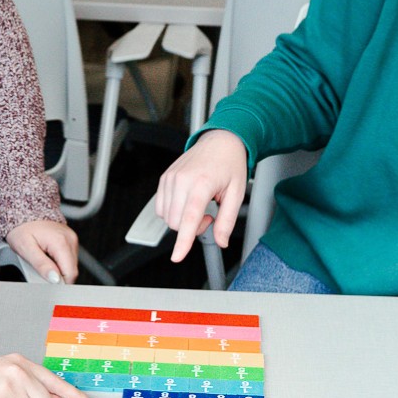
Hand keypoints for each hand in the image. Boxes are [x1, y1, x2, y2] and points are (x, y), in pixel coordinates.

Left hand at [6, 220, 78, 283]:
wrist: (24, 212)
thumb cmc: (22, 228)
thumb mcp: (26, 249)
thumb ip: (41, 265)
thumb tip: (54, 279)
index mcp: (61, 242)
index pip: (70, 273)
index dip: (60, 282)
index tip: (49, 283)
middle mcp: (70, 240)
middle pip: (72, 270)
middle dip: (58, 275)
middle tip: (42, 271)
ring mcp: (71, 239)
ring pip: (71, 265)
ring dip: (58, 268)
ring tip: (43, 260)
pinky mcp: (70, 240)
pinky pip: (68, 258)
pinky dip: (59, 261)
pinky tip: (48, 255)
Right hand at [154, 130, 248, 263]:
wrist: (220, 141)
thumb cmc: (230, 164)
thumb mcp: (237, 193)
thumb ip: (227, 220)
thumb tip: (221, 241)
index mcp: (202, 183)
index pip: (190, 218)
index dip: (184, 241)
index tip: (177, 256)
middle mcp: (182, 180)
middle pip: (177, 222)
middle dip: (192, 228)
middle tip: (209, 215)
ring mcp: (170, 178)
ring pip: (167, 217)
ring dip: (182, 220)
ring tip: (199, 206)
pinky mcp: (164, 178)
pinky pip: (161, 207)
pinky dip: (173, 211)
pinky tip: (187, 202)